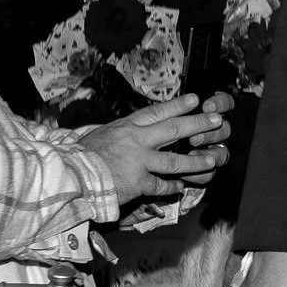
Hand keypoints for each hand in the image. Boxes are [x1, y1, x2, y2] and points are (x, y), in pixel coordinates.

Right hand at [78, 93, 231, 206]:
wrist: (68, 177)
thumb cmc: (79, 157)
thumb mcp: (100, 136)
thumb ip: (119, 134)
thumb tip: (128, 131)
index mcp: (126, 127)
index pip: (156, 112)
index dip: (177, 105)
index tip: (195, 99)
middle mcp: (136, 141)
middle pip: (175, 129)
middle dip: (199, 124)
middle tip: (217, 121)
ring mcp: (139, 162)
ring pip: (176, 160)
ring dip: (196, 161)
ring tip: (212, 160)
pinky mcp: (139, 182)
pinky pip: (162, 185)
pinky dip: (172, 187)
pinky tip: (181, 187)